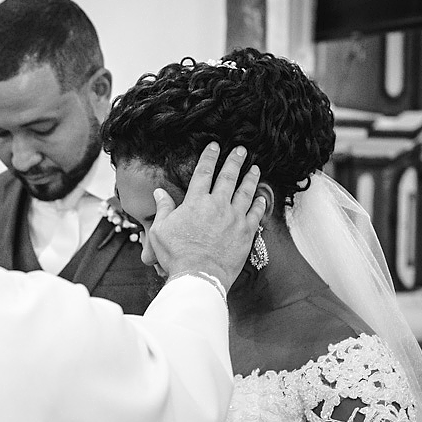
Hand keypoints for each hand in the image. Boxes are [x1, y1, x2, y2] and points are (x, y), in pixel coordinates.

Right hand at [147, 143, 265, 290]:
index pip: (203, 172)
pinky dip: (259, 203)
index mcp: (196, 202)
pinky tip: (261, 197)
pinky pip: (256, 213)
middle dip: (235, 160)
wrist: (199, 275)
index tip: (214, 146)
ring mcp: (234, 218)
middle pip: (228, 177)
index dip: (209, 157)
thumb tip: (159, 192)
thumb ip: (163, 208)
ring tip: (255, 167)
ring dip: (251, 178)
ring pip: (246, 191)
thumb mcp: (160, 230)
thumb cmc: (176, 255)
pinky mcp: (246, 232)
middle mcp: (217, 205)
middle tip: (241, 150)